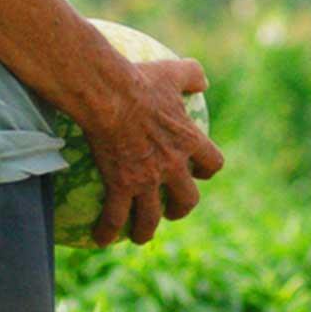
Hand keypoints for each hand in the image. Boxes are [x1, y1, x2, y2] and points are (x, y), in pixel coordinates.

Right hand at [84, 55, 219, 245]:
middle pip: (187, 199)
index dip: (207, 171)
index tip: (199, 173)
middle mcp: (173, 166)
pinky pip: (114, 216)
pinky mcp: (121, 186)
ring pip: (152, 217)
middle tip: (171, 209)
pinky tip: (98, 239)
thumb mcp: (171, 72)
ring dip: (146, 230)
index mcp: (188, 141)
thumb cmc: (140, 81)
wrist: (110, 95)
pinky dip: (107, 231)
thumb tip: (202, 79)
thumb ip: (191, 74)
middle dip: (181, 208)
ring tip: (138, 235)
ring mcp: (147, 180)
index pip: (212, 163)